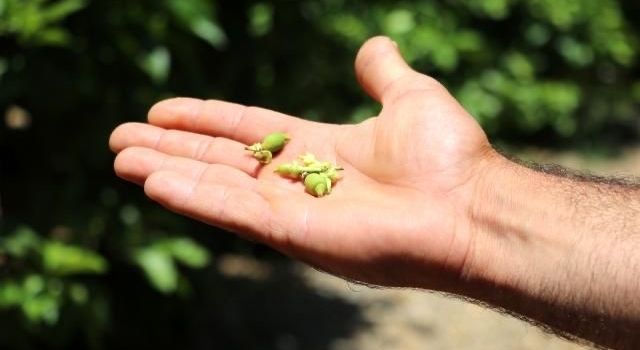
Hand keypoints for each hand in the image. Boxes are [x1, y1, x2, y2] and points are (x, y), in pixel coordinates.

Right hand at [110, 36, 495, 289]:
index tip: (162, 110)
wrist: (471, 207)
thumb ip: (382, 72)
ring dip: (168, 172)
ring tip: (121, 159)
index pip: (246, 130)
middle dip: (171, 149)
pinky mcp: (295, 235)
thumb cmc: (449, 156)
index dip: (204, 120)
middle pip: (220, 160)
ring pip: (216, 186)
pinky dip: (192, 198)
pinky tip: (154, 183)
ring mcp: (293, 210)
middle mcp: (298, 181)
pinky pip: (233, 212)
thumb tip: (372, 46)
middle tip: (121, 139)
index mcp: (317, 149)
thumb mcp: (411, 96)